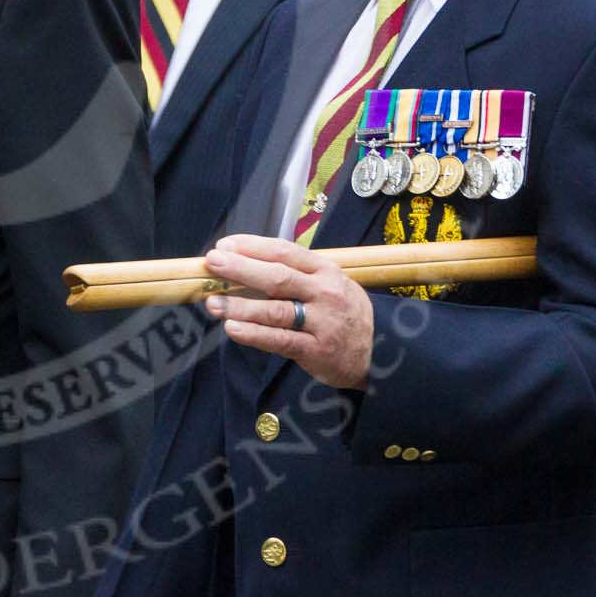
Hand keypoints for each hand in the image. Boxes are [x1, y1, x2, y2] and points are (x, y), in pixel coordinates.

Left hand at [203, 234, 374, 388]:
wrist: (382, 351)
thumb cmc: (345, 312)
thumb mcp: (331, 283)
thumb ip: (297, 274)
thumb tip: (246, 263)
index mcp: (325, 270)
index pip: (284, 252)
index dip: (252, 247)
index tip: (224, 246)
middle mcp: (323, 293)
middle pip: (277, 277)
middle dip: (241, 269)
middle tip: (213, 264)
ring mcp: (321, 322)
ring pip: (275, 311)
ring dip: (240, 305)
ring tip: (213, 302)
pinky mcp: (316, 350)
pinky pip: (280, 340)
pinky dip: (254, 334)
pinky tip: (233, 328)